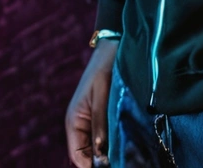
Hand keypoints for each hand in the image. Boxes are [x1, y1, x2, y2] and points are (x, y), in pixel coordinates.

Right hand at [66, 39, 118, 167]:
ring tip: (127, 152)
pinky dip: (114, 141)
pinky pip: (105, 136)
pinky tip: (127, 141)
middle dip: (103, 159)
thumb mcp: (102, 97)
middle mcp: (80, 124)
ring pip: (98, 147)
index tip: (112, 165)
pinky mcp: (102, 115)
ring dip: (110, 150)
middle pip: (88, 155)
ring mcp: (91, 120)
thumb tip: (100, 157)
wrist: (112, 46)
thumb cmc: (105, 68)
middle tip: (124, 159)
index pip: (78, 156)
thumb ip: (100, 126)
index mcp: (74, 121)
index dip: (93, 165)